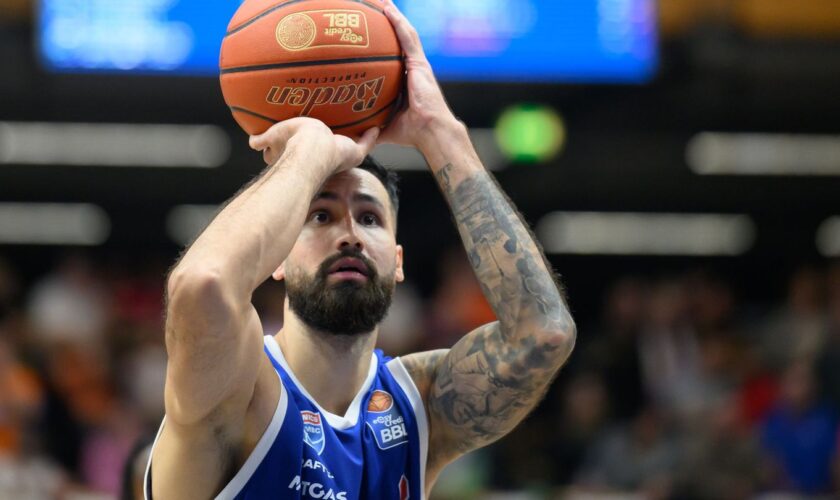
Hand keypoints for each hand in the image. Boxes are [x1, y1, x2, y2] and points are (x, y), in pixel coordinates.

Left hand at [249, 117, 378, 174]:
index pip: (306, 150)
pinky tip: (376, 126)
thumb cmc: (292, 144)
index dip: (307, 142)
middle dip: (330, 138)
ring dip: (353, 137)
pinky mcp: (355, 152)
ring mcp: (340, 155)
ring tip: (359, 121)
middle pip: (328, 146)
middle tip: (333, 123)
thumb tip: (252, 141)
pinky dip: (371, 136)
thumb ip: (263, 140)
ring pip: (349, 146)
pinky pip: (367, 143)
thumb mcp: (273, 136)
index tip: (308, 131)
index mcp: (303, 156)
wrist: (312, 150)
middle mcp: (323, 158)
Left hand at [379, 0, 460, 147]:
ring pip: (404, 34)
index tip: (369, 37)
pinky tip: (388, 9)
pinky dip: (398, 22)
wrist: (430, 132)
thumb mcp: (384, 127)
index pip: (392, 58)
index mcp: (405, 82)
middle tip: (373, 12)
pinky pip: (408, 38)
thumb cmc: (411, 133)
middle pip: (398, 41)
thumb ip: (369, 127)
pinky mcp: (420, 63)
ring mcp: (417, 65)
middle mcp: (412, 70)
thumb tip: (350, 136)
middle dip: (387, 26)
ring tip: (382, 2)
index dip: (382, 46)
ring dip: (393, 17)